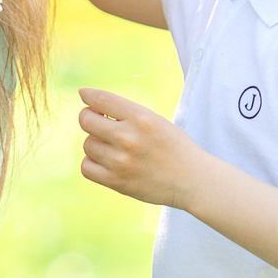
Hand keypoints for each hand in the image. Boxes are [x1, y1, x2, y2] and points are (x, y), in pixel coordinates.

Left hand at [76, 87, 204, 208]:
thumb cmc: (173, 147)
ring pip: (87, 144)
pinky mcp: (117, 182)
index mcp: (141, 118)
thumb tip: (90, 104)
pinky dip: (92, 164)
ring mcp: (121, 162)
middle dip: (90, 118)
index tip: (84, 94)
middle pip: (86, 120)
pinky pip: (86, 167)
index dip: (88, 95)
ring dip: (96, 144)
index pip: (101, 99)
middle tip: (100, 124)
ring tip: (113, 148)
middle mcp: (129, 138)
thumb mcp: (155, 120)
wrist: (193, 180)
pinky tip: (106, 162)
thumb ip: (126, 113)